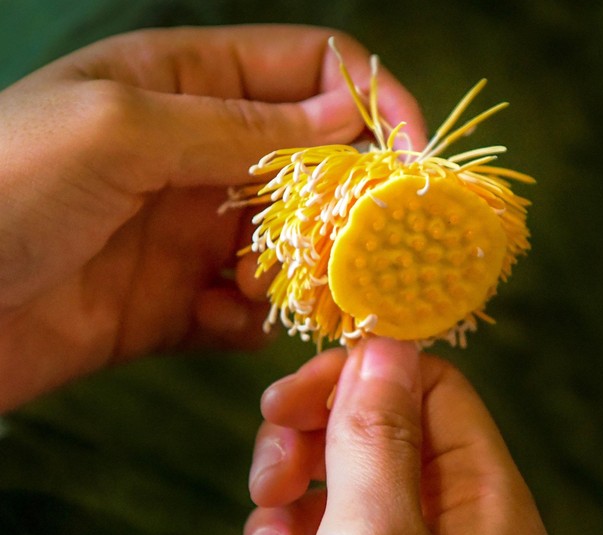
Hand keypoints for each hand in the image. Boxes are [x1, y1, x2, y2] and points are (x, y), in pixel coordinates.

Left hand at [0, 25, 423, 410]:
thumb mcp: (118, 131)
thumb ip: (238, 126)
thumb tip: (348, 119)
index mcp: (181, 84)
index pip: (309, 71)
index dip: (372, 102)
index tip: (414, 160)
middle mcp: (195, 154)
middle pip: (316, 163)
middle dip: (357, 199)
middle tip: (385, 244)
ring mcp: (186, 233)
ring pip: (293, 244)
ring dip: (317, 269)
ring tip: (320, 295)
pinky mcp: (173, 308)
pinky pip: (249, 312)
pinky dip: (261, 322)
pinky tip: (239, 325)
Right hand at [232, 338, 549, 534]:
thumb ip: (376, 437)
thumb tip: (389, 342)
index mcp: (494, 513)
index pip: (441, 395)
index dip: (366, 381)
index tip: (291, 397)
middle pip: (386, 441)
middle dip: (314, 452)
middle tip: (268, 476)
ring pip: (343, 496)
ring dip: (287, 516)